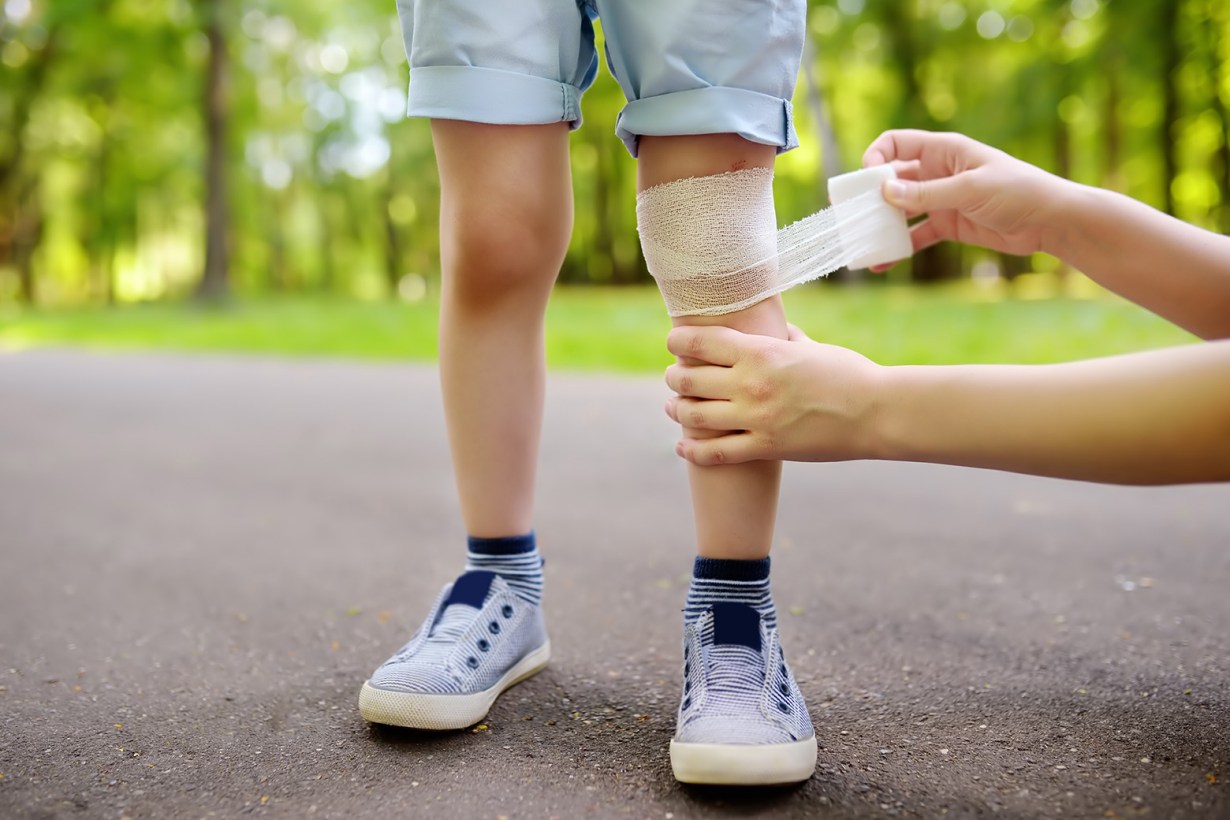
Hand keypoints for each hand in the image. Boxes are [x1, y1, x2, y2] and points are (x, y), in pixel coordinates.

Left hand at [663, 324, 883, 465]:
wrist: (876, 412)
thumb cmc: (849, 374)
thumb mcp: (812, 347)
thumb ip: (787, 338)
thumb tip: (777, 327)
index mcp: (761, 352)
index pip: (702, 342)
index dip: (678, 342)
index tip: (672, 343)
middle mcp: (752, 383)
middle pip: (689, 378)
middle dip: (674, 377)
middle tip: (672, 377)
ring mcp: (757, 417)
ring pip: (695, 415)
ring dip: (677, 410)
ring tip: (673, 407)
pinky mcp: (765, 447)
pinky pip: (716, 453)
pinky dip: (692, 450)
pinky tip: (683, 447)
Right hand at [863, 129, 1072, 264]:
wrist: (1050, 221)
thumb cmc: (1017, 191)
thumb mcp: (969, 189)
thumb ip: (927, 193)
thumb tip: (884, 192)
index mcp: (943, 151)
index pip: (895, 144)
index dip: (875, 158)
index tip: (867, 182)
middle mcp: (937, 172)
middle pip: (891, 179)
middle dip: (869, 196)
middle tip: (850, 215)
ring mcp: (940, 199)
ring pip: (899, 209)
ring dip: (880, 224)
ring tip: (861, 241)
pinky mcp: (947, 224)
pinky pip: (915, 235)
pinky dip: (899, 248)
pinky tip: (883, 262)